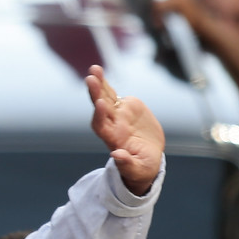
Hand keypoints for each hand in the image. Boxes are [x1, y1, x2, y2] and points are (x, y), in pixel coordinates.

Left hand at [86, 65, 164, 195]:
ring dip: (99, 83)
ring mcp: (117, 115)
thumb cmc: (141, 168)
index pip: (102, 126)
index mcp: (114, 140)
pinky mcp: (126, 108)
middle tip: (91, 79)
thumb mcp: (137, 169)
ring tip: (94, 69)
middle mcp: (112, 125)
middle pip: (101, 108)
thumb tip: (116, 156)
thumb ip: (126, 163)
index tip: (100, 104)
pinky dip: (105, 84)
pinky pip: (112, 94)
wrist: (148, 158)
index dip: (99, 115)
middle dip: (96, 94)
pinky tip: (98, 71)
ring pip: (105, 97)